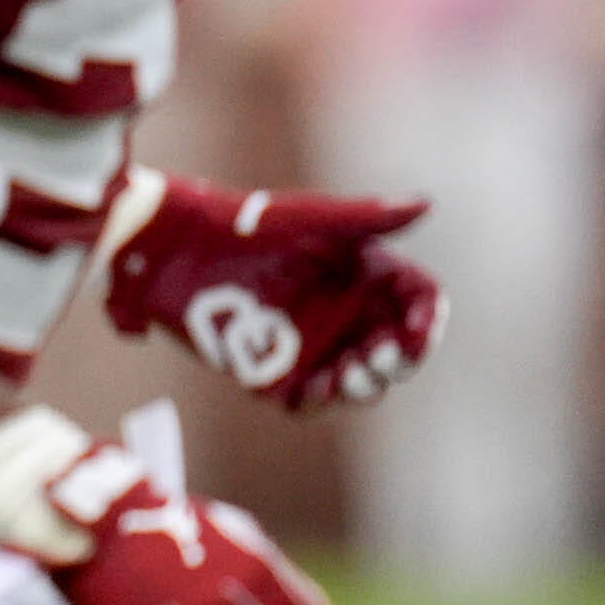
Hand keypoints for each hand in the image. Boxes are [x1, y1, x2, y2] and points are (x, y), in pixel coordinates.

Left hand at [100, 171, 442, 412]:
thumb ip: (367, 218)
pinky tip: (319, 389)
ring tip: (351, 375)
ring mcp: (315, 343)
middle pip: (395, 351)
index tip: (413, 337)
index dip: (424, 324)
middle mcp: (346, 313)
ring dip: (364, 385)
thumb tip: (426, 204)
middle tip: (376, 359)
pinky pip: (310, 398)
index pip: (416, 303)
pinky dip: (320, 400)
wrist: (178, 249)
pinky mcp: (277, 370)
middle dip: (396, 361)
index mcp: (365, 274)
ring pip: (359, 381)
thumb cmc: (247, 226)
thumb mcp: (312, 220)